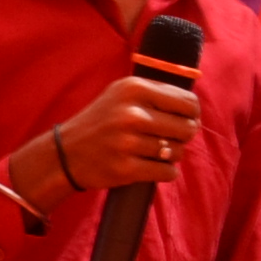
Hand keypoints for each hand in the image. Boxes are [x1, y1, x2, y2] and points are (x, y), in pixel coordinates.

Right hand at [54, 65, 204, 195]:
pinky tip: (152, 166)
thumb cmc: (102, 121)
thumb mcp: (122, 94)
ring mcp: (127, 142)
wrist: (65, 153)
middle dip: (184, 136)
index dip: (192, 114)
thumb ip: (157, 94)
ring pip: (178, 152)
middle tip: (169, 138)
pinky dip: (166, 172)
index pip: (188, 103)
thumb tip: (195, 108)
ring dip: (172, 154)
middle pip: (188, 128)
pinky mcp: (126, 169)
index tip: (184, 120)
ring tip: (154, 151)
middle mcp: (131, 113)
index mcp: (134, 88)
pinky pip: (168, 172)